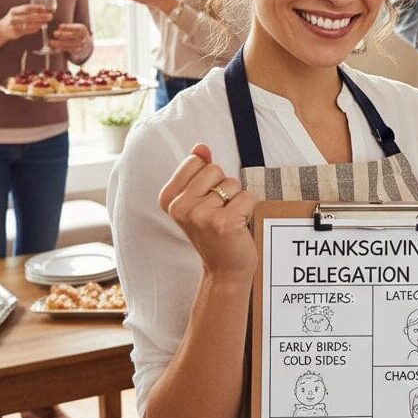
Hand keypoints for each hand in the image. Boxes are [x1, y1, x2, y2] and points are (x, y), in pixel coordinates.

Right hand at [0, 4, 52, 41]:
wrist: (2, 29)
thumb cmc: (14, 19)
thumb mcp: (17, 13)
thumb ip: (28, 11)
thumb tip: (44, 9)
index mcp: (14, 10)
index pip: (26, 8)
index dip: (36, 8)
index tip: (45, 8)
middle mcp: (13, 17)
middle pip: (29, 16)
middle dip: (41, 16)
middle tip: (50, 16)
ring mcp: (14, 25)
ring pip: (28, 24)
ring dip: (39, 23)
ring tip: (46, 22)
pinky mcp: (16, 32)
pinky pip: (27, 31)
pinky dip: (34, 29)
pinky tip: (39, 27)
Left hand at [49, 22, 91, 57]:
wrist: (84, 44)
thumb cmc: (74, 33)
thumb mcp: (73, 27)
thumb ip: (66, 27)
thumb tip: (56, 26)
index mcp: (82, 29)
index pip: (77, 28)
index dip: (68, 27)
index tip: (59, 26)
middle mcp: (84, 37)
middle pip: (74, 36)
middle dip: (63, 34)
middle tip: (55, 33)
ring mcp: (82, 45)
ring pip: (71, 44)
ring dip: (61, 43)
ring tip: (51, 42)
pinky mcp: (79, 51)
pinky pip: (70, 50)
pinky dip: (62, 48)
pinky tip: (56, 46)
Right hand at [158, 143, 256, 284]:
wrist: (224, 269)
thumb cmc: (213, 231)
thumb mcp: (198, 200)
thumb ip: (197, 171)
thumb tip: (201, 148)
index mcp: (169, 198)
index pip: (196, 161)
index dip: (209, 177)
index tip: (205, 199)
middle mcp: (180, 207)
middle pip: (214, 169)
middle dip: (223, 186)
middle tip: (219, 211)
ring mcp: (200, 215)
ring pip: (232, 183)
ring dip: (236, 199)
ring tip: (228, 218)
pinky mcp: (223, 223)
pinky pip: (247, 197)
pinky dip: (248, 209)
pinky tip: (238, 225)